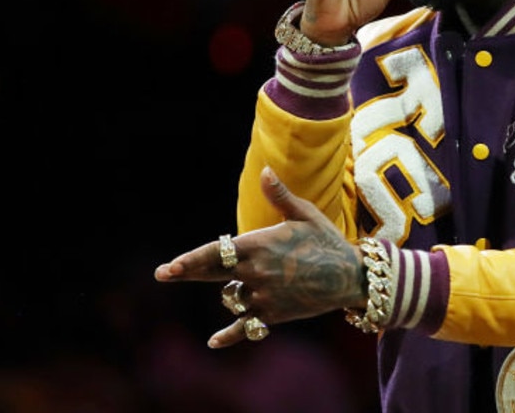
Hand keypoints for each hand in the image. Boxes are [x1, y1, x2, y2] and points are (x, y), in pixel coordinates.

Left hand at [153, 168, 364, 347]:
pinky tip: (213, 342)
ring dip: (232, 290)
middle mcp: (255, 273)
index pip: (215, 253)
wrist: (351, 277)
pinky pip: (244, 328)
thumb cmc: (327, 241)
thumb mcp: (305, 214)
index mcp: (259, 246)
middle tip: (162, 273)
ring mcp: (262, 297)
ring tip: (252, 281)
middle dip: (186, 272)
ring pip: (230, 296)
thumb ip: (280, 196)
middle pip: (211, 274)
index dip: (189, 260)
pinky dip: (229, 335)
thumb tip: (264, 172)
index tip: (169, 267)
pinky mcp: (272, 315)